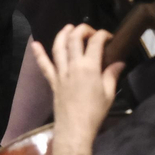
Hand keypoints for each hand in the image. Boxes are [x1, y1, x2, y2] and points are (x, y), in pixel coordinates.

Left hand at [30, 25, 122, 154]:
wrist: (75, 127)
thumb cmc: (95, 112)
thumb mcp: (108, 94)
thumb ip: (112, 75)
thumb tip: (120, 62)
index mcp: (89, 67)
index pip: (95, 43)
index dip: (103, 35)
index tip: (109, 36)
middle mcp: (73, 65)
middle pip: (74, 39)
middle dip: (82, 30)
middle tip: (90, 31)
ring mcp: (60, 72)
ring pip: (58, 47)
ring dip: (63, 34)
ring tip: (69, 27)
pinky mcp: (52, 80)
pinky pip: (44, 65)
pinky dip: (39, 54)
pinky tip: (35, 44)